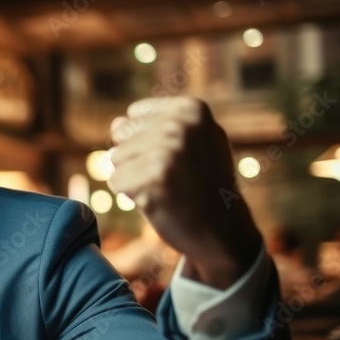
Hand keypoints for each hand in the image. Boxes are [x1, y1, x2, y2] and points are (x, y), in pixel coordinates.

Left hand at [108, 97, 260, 288]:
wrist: (224, 231)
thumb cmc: (202, 186)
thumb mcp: (190, 144)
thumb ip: (152, 127)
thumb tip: (116, 124)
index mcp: (191, 108)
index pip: (131, 117)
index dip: (145, 143)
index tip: (179, 160)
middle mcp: (180, 124)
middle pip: (120, 137)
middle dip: (137, 161)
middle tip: (173, 177)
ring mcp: (168, 151)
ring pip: (115, 159)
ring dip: (135, 179)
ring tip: (168, 188)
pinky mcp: (153, 179)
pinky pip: (116, 182)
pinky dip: (131, 196)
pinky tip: (160, 201)